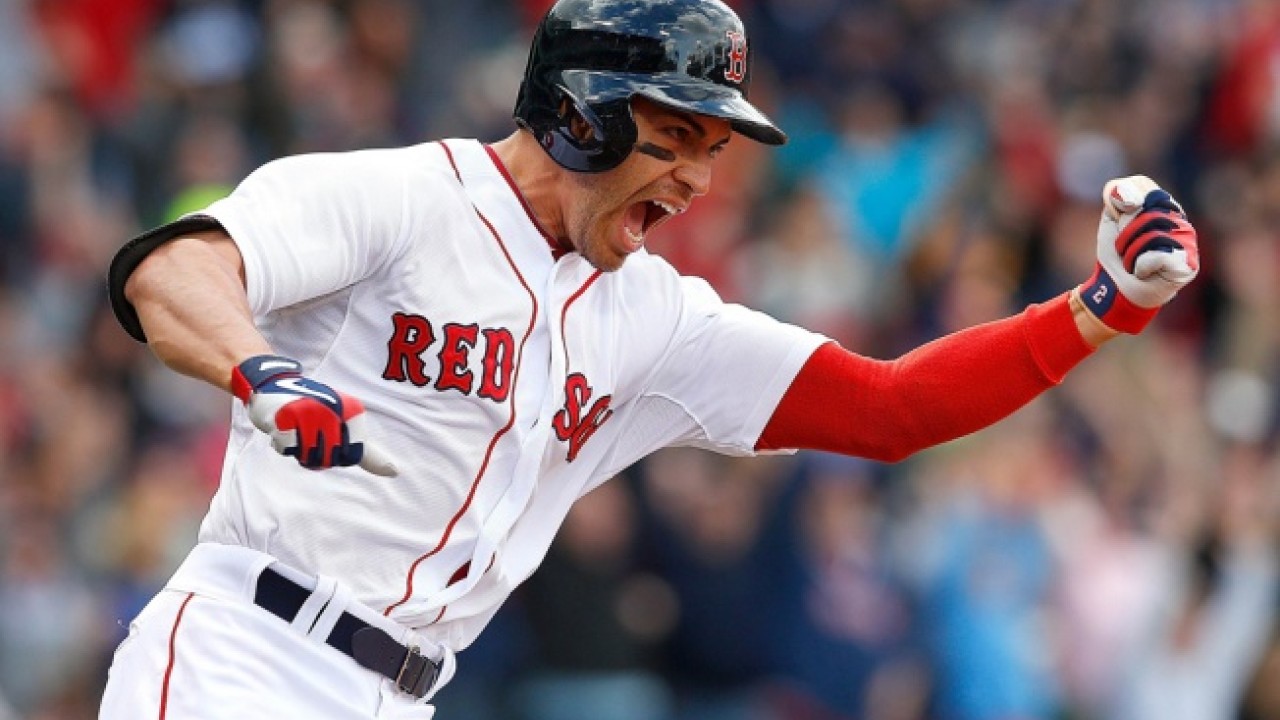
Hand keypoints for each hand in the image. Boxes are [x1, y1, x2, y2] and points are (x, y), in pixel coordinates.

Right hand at [231, 355, 397, 475]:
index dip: (337, 455)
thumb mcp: (344, 429)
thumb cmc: (312, 412)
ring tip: (296, 429)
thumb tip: (394, 472)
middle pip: (329, 460)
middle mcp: (336, 408)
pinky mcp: (287, 414)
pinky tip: (282, 426)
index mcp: (352, 411)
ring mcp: (312, 410)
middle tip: (308, 432)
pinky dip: (281, 443)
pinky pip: (286, 448)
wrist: (274, 388)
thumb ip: (365, 452)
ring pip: (308, 457)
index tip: (329, 435)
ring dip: (298, 449)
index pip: (352, 457)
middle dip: (316, 454)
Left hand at [1078, 175, 1199, 333]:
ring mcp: (1188, 244)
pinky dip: (1141, 267)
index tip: (1120, 220)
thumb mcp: (1110, 218)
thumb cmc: (1116, 255)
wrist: (1114, 288)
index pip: (1144, 187)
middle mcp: (1182, 223)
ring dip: (1131, 253)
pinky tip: (1145, 274)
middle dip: (1125, 233)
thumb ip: (1117, 193)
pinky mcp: (1187, 266)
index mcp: (1166, 208)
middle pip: (1147, 212)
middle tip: (1126, 249)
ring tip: (1134, 263)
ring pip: (1152, 235)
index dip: (1124, 204)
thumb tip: (1135, 201)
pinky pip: (1156, 256)